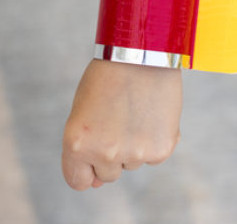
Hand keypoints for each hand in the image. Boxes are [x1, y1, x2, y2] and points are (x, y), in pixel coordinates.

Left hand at [62, 58, 181, 189]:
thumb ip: (85, 147)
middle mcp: (103, 153)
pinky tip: (150, 113)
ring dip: (132, 145)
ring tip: (133, 111)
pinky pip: (153, 157)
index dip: (84, 171)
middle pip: (106, 175)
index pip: (77, 181)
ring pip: (131, 164)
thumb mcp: (83, 111)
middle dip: (109, 155)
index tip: (91, 159)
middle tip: (115, 121)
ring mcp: (133, 154)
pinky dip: (153, 140)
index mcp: (76, 143)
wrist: (141, 53)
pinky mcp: (160, 150)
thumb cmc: (107, 78)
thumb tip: (97, 183)